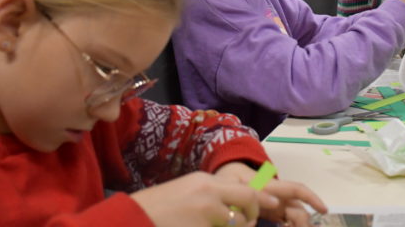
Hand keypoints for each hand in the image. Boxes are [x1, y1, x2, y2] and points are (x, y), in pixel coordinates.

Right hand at [130, 171, 262, 226]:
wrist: (131, 219)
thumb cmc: (155, 210)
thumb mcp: (184, 193)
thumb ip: (209, 196)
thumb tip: (232, 209)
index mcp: (205, 180)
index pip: (242, 187)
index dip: (260, 198)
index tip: (273, 203)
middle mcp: (210, 192)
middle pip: (248, 200)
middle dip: (252, 216)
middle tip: (247, 225)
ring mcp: (206, 211)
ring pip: (235, 223)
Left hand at [215, 162, 326, 226]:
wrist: (224, 178)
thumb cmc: (229, 179)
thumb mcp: (232, 186)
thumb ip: (245, 199)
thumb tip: (259, 216)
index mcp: (270, 187)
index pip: (296, 190)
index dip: (312, 198)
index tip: (324, 210)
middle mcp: (276, 197)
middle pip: (298, 211)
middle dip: (303, 224)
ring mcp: (274, 206)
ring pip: (293, 218)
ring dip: (296, 226)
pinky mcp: (270, 213)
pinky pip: (284, 222)